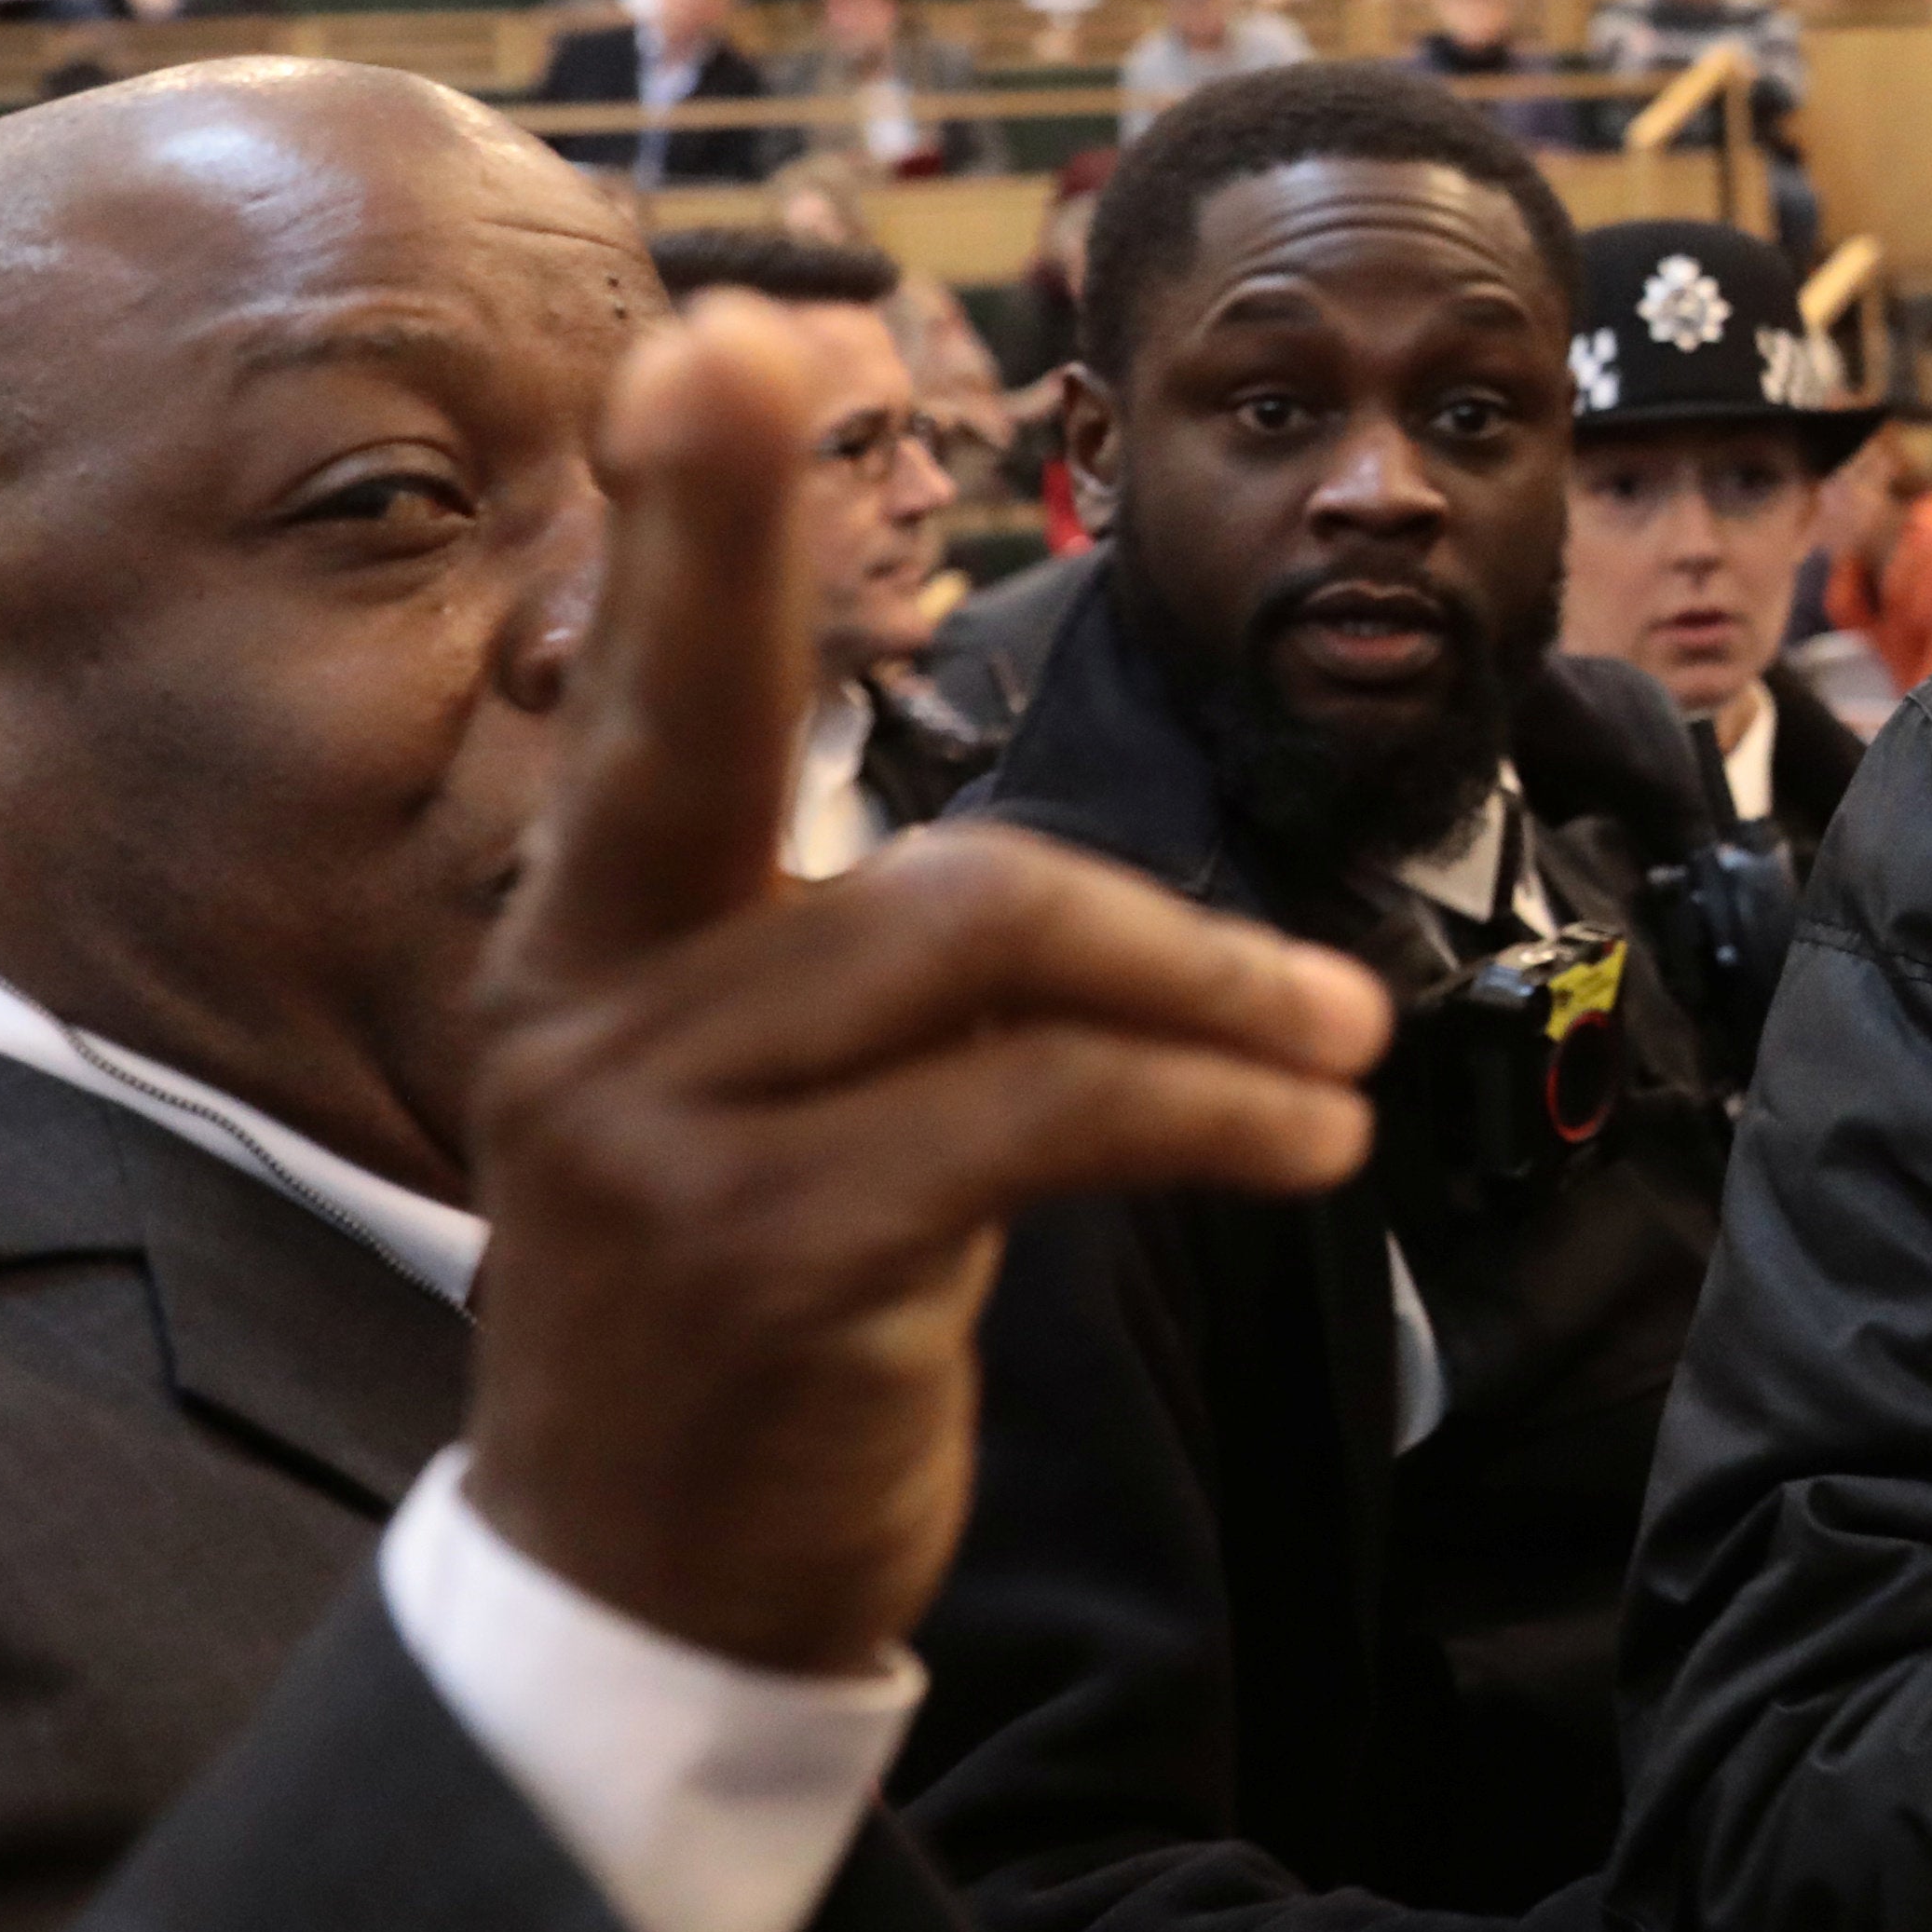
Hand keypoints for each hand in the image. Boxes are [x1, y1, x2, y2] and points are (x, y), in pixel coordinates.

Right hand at [458, 300, 1387, 1676]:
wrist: (657, 1589)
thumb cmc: (757, 1311)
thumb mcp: (767, 1109)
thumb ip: (861, 967)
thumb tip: (1058, 880)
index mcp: (594, 947)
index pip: (650, 705)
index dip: (685, 522)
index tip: (713, 342)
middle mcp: (590, 1005)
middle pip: (716, 734)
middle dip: (735, 535)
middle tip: (780, 353)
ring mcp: (664, 1131)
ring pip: (984, 941)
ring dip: (1209, 979)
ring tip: (1341, 1041)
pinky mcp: (774, 1256)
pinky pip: (1050, 1114)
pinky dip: (1215, 1105)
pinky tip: (1313, 1133)